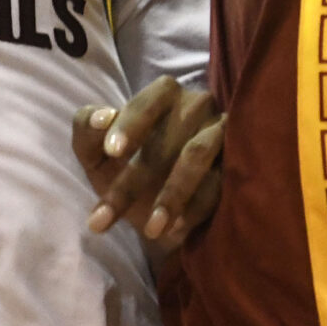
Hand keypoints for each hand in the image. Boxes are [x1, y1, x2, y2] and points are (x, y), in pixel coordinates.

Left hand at [74, 75, 224, 251]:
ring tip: (150, 230)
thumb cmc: (125, 173)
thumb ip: (86, 131)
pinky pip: (220, 182)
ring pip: (196, 155)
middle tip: (107, 217)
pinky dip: (196, 207)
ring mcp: (222, 132)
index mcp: (163, 95)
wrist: (160, 215)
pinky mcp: (240, 163)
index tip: (111, 151)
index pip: (149, 101)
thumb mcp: (96, 156)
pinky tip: (176, 229)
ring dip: (172, 194)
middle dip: (134, 180)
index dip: (131, 123)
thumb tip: (103, 116)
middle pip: (167, 137)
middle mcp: (198, 106)